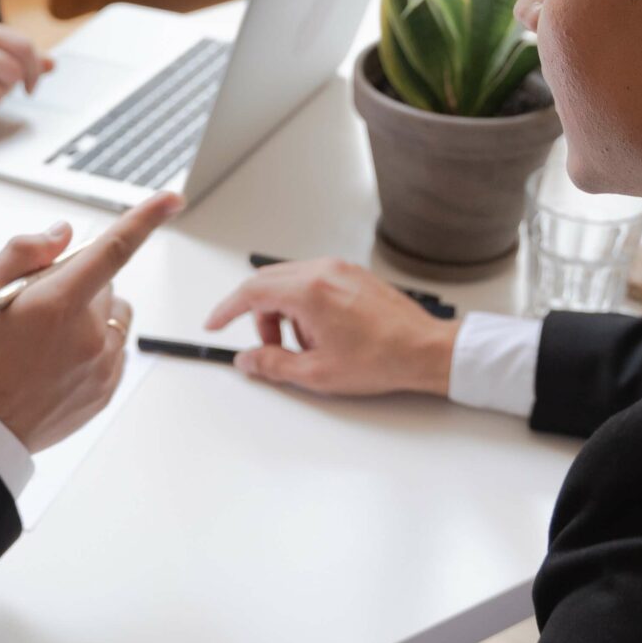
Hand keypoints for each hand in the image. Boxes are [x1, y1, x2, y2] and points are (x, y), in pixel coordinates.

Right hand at [0, 193, 180, 452]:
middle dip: (79, 283)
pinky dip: (94, 347)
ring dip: (92, 315)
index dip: (146, 219)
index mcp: (60, 302)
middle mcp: (90, 333)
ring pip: (114, 317)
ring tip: (49, 338)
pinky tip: (57, 363)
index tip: (171, 199)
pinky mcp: (106, 390)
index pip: (114, 249)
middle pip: (106, 283)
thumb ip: (26, 251)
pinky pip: (114, 352)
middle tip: (39, 306)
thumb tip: (64, 234)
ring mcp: (102, 365)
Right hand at [204, 260, 461, 397]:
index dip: (226, 310)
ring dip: (285, 313)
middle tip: (271, 349)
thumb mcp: (317, 373)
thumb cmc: (381, 359)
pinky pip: (313, 282)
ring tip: (308, 346)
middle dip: (260, 318)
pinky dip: (305, 305)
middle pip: (268, 284)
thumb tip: (247, 360)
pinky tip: (323, 334)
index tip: (215, 324)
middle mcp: (323, 271)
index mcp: (309, 291)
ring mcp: (340, 269)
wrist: (426, 351)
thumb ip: (273, 364)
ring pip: (290, 283)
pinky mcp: (353, 274)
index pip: (251, 292)